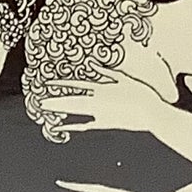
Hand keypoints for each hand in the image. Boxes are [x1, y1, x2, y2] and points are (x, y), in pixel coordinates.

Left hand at [42, 69, 162, 135]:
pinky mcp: (105, 124)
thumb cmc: (139, 93)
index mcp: (101, 89)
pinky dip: (73, 126)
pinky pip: (85, 125)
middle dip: (56, 101)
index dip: (61, 84)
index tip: (47, 83)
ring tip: (47, 111)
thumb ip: (106, 72)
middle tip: (41, 103)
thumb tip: (92, 64)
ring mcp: (100, 115)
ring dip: (62, 111)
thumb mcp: (122, 78)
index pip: (76, 85)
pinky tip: (63, 127)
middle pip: (72, 101)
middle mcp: (97, 102)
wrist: (151, 114)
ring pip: (76, 112)